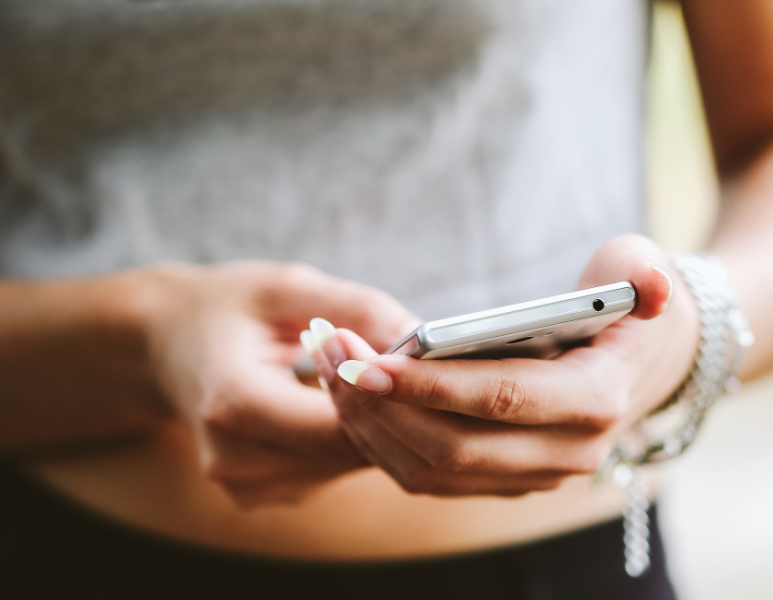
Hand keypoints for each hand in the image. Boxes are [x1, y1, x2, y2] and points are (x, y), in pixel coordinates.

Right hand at [142, 262, 419, 506]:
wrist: (162, 344)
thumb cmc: (228, 307)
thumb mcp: (288, 286)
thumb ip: (358, 309)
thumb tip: (427, 338)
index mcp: (234, 403)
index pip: (340, 424)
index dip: (392, 397)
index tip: (427, 364)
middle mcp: (235, 458)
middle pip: (350, 450)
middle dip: (395, 411)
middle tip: (428, 370)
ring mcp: (245, 485)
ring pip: (348, 464)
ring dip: (379, 425)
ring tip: (386, 378)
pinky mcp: (259, 495)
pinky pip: (332, 469)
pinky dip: (352, 436)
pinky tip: (351, 401)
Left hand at [313, 235, 699, 496]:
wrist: (642, 360)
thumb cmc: (625, 305)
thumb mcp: (641, 268)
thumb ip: (643, 273)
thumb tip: (650, 284)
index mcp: (597, 401)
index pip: (502, 401)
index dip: (430, 385)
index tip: (366, 361)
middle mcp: (568, 455)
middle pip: (455, 449)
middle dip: (382, 406)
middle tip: (330, 357)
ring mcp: (535, 476)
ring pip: (433, 473)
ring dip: (370, 427)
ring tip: (328, 370)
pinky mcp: (504, 482)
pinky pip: (430, 477)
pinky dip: (383, 442)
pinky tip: (351, 398)